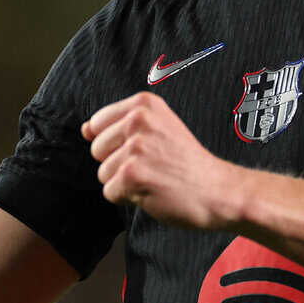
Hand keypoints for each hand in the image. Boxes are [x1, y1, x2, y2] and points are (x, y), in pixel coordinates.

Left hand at [81, 92, 241, 229]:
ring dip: (125, 182)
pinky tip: (154, 191)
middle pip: (96, 149)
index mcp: (143, 104)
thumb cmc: (186, 162)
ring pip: (103, 173)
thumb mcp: (157, 129)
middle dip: (118, 163)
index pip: (97, 123)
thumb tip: (84, 129)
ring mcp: (135, 147)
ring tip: (155, 178)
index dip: (116, 143)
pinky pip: (110, 192)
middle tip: (153, 165)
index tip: (146, 148)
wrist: (219, 190)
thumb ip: (118, 126)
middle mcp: (138, 120)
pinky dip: (129, 198)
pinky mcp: (133, 175)